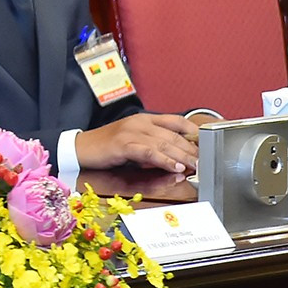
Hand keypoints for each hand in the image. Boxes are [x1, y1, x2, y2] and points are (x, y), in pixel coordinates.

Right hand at [73, 113, 198, 172]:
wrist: (81, 148)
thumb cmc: (108, 147)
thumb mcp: (135, 144)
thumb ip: (154, 149)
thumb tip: (177, 162)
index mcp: (145, 119)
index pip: (177, 121)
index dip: (194, 133)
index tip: (206, 145)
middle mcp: (140, 122)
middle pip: (174, 135)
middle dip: (192, 150)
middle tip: (204, 163)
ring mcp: (132, 132)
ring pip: (165, 143)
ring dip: (183, 157)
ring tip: (195, 167)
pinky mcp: (124, 144)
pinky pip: (149, 152)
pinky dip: (164, 160)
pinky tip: (175, 167)